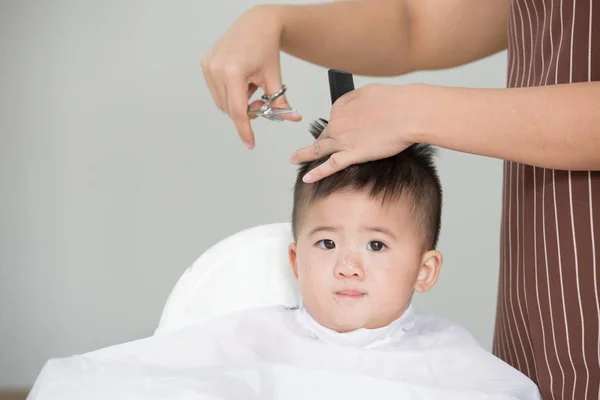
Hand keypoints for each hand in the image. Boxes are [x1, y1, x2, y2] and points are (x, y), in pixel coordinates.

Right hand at [201, 5, 301, 148]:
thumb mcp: (274, 77)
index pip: (237, 110)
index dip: (244, 130)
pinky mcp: (205, 64)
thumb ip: (280, 102)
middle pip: (230, 108)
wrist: (257, 24)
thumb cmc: (266, 47)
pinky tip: (241, 80)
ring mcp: (208, 66)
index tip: (249, 143)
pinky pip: (216, 90)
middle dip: (246, 112)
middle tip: (260, 101)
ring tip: (251, 87)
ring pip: (221, 102)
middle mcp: (216, 69)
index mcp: (233, 72)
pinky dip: (230, 92)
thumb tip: (291, 118)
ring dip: (237, 102)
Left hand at [290, 84, 420, 182]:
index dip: (340, 124)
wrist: (407, 112)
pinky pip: (330, 166)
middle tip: (306, 148)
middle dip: (317, 141)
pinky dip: (317, 173)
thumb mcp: (369, 91)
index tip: (346, 128)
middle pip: (324, 134)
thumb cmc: (394, 101)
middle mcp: (337, 123)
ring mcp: (343, 141)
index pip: (334, 118)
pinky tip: (307, 178)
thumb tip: (352, 108)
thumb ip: (355, 100)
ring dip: (304, 155)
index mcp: (340, 106)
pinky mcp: (352, 155)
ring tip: (295, 159)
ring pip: (319, 149)